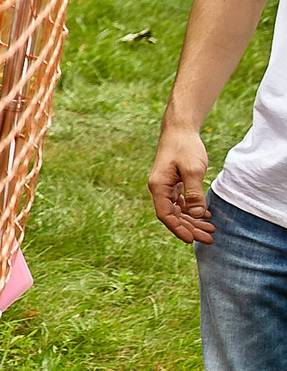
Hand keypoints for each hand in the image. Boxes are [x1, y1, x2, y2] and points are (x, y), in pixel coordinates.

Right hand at [150, 124, 215, 243]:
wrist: (180, 129)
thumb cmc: (185, 147)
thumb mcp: (193, 170)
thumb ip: (194, 193)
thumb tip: (196, 215)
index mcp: (158, 187)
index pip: (166, 215)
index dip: (179, 229)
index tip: (192, 240)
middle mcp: (159, 189)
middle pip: (173, 215)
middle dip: (190, 228)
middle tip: (209, 239)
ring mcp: (166, 186)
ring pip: (178, 210)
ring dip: (193, 221)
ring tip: (211, 230)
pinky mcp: (174, 182)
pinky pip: (182, 202)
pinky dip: (193, 210)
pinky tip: (206, 215)